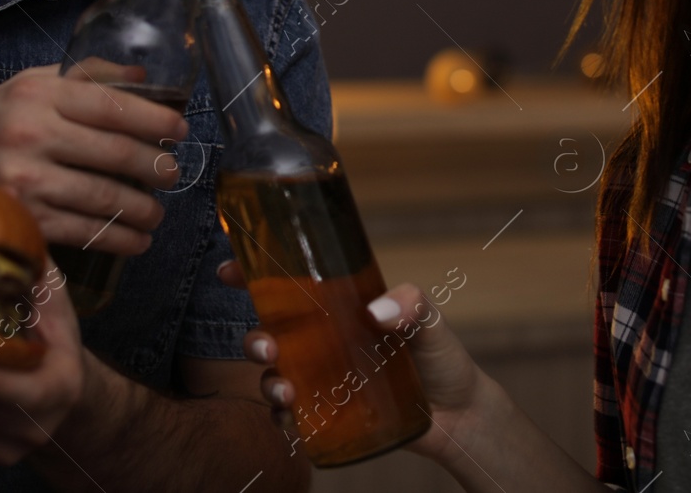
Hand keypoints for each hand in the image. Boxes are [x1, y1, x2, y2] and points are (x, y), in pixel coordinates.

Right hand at [0, 59, 187, 252]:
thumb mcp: (30, 85)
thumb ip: (85, 75)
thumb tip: (142, 77)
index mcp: (37, 95)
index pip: (112, 106)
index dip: (155, 120)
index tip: (181, 130)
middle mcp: (29, 134)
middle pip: (115, 153)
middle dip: (157, 167)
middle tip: (174, 174)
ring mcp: (23, 179)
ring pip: (103, 196)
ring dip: (142, 209)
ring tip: (158, 212)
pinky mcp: (21, 218)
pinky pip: (83, 231)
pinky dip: (117, 238)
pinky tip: (135, 239)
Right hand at [216, 261, 487, 464]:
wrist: (461, 415)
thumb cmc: (443, 357)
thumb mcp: (431, 321)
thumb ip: (414, 305)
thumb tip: (379, 312)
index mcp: (339, 306)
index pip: (288, 285)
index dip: (252, 275)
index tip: (228, 270)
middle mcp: (323, 340)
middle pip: (270, 332)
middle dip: (254, 339)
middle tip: (268, 348)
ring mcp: (323, 378)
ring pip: (274, 375)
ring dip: (266, 382)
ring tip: (284, 392)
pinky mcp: (329, 413)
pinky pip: (291, 416)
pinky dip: (281, 418)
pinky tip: (290, 420)